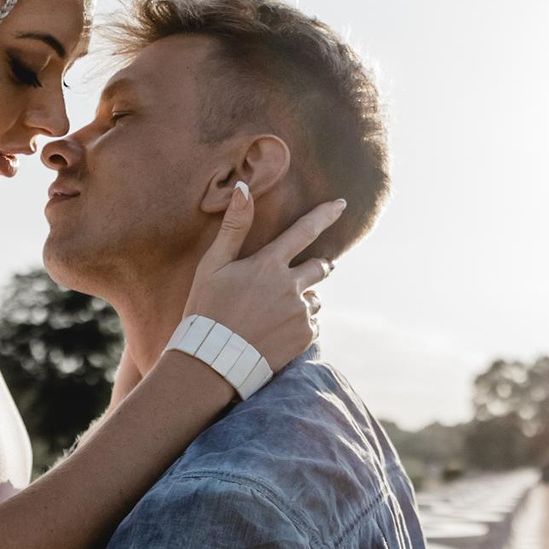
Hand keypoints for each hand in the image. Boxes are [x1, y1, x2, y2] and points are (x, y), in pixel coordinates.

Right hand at [182, 183, 341, 370]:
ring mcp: (300, 313)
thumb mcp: (213, 266)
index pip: (304, 231)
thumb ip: (234, 227)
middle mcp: (291, 287)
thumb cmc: (207, 309)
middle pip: (321, 267)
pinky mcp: (304, 337)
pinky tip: (276, 332)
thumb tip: (243, 188)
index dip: (325, 215)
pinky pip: (312, 323)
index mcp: (269, 265)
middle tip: (299, 277)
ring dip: (303, 300)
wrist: (212, 361)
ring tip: (275, 313)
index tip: (341, 205)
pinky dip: (300, 324)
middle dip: (318, 266)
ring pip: (315, 298)